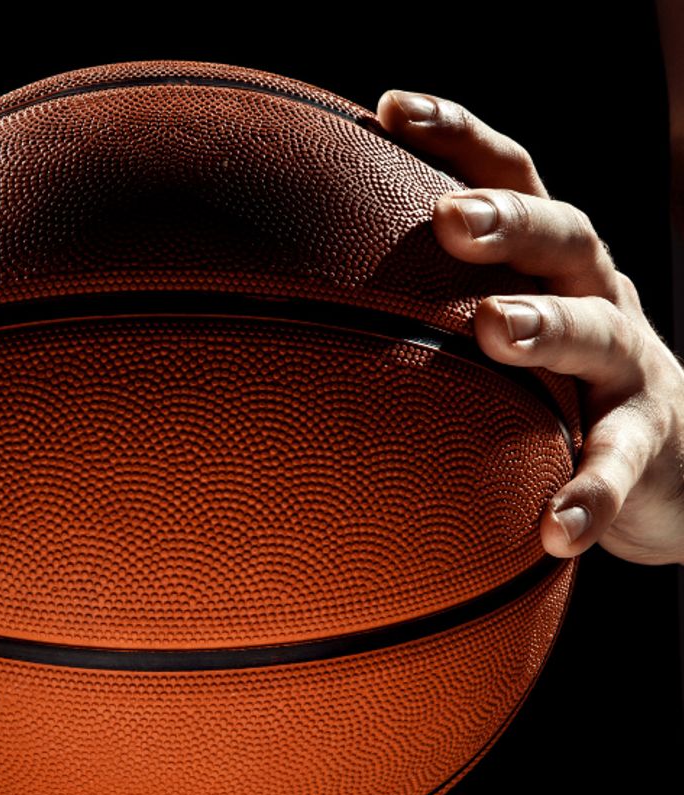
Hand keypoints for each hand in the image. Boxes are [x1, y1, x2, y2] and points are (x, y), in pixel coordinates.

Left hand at [377, 90, 683, 565]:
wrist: (669, 460)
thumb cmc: (554, 385)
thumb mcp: (508, 331)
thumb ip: (435, 309)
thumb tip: (304, 307)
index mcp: (549, 264)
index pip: (510, 177)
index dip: (458, 137)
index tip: (388, 109)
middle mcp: (595, 296)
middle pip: (564, 236)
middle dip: (510, 221)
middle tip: (454, 221)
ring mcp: (629, 366)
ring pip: (598, 333)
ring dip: (548, 324)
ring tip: (496, 329)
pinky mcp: (652, 441)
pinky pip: (621, 462)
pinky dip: (590, 491)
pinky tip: (554, 529)